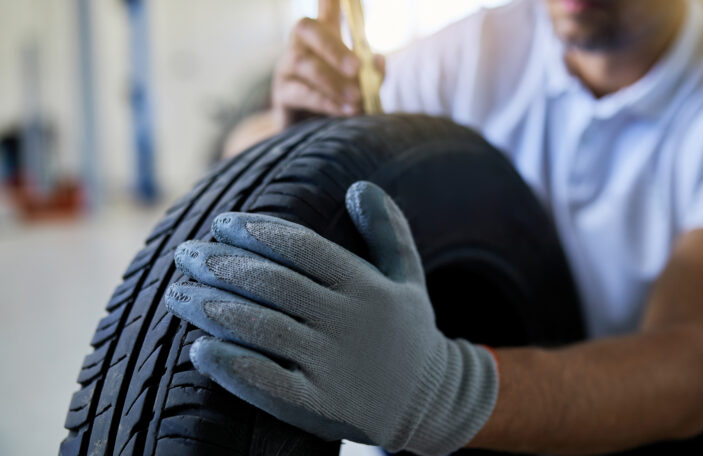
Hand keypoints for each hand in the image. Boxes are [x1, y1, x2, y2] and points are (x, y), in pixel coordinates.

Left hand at [165, 181, 497, 454]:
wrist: (432, 401)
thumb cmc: (409, 331)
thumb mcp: (408, 276)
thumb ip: (388, 229)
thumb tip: (360, 185)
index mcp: (366, 286)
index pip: (301, 248)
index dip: (256, 231)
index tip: (220, 222)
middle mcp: (349, 323)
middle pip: (272, 284)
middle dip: (221, 265)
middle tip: (186, 254)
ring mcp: (334, 367)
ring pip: (261, 329)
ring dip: (212, 308)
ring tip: (177, 293)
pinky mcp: (319, 406)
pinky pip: (267, 384)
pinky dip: (230, 365)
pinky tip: (198, 349)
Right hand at [272, 0, 384, 128]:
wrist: (312, 132)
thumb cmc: (338, 100)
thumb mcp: (360, 85)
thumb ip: (372, 72)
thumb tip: (378, 60)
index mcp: (322, 36)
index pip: (326, 7)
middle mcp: (300, 45)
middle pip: (307, 29)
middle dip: (334, 47)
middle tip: (357, 68)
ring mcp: (286, 68)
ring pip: (304, 65)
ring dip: (333, 82)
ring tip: (357, 99)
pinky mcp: (282, 93)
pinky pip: (301, 93)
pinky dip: (326, 102)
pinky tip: (345, 110)